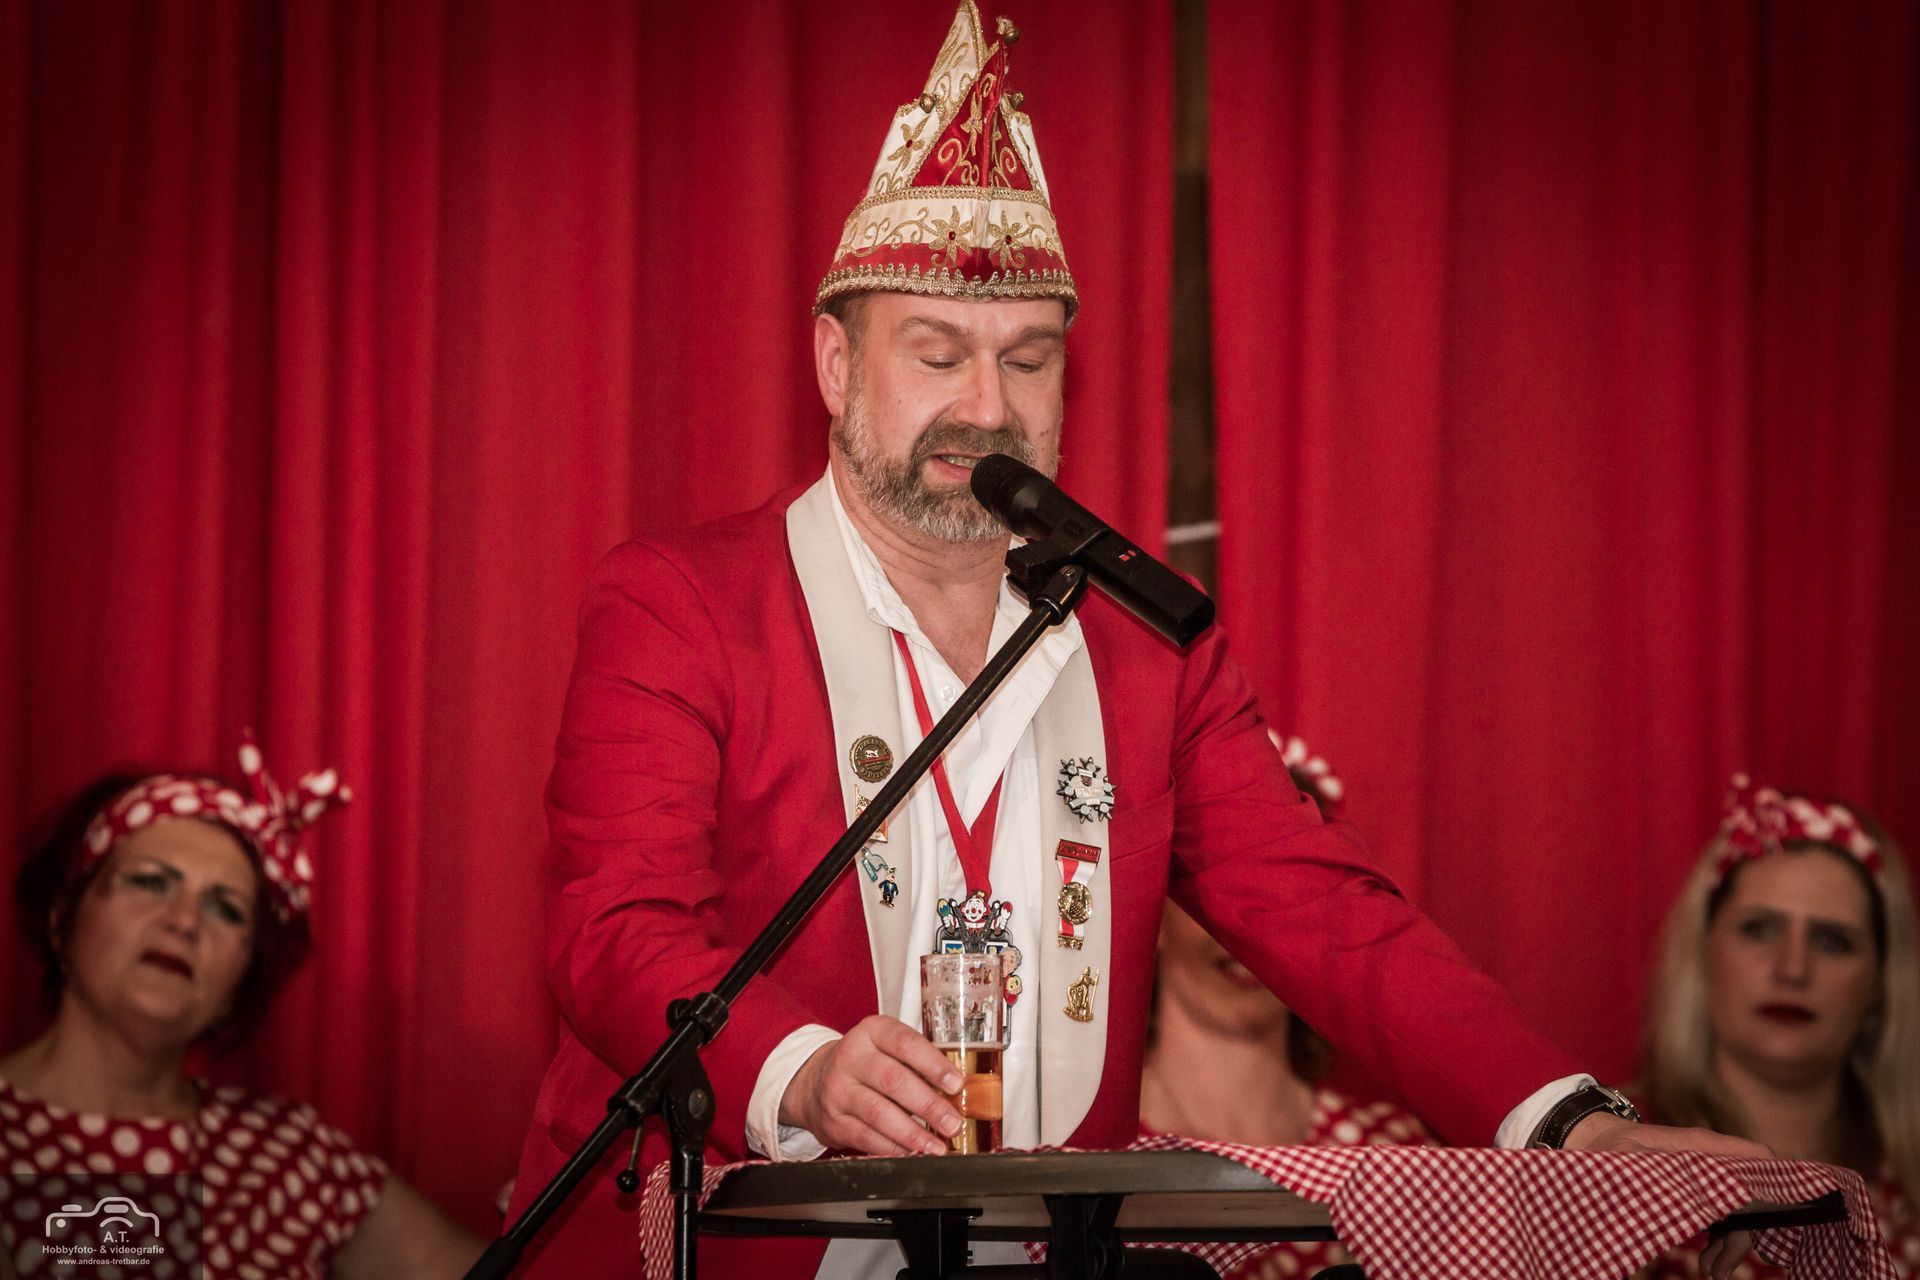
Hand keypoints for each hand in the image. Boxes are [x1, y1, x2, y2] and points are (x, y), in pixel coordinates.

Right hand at [777, 1015, 964, 1156]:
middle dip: (929, 1105)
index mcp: (871, 1032)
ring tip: (937, 1145)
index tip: (956, 1084)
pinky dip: (893, 1148)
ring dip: (913, 1134)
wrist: (814, 1082)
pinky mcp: (833, 1121)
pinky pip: (866, 1137)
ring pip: (879, 1114)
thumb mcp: (886, 1047)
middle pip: (893, 1081)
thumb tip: (958, 1092)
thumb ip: (918, 1062)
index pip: (905, 1043)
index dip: (933, 1064)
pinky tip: (912, 1153)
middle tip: (953, 1123)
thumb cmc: (865, 1064)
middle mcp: (851, 1058)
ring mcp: (838, 1090)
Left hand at [1563, 1113, 1773, 1279]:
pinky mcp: (1699, 1194)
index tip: (1778, 1218)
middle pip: (1751, 1198)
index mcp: (1700, 1146)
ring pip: (1739, 1215)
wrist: (1594, 1144)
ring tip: (1712, 1271)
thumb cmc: (1612, 1146)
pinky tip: (1708, 1264)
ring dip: (1732, 1246)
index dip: (1775, 1184)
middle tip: (1720, 1268)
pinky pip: (1723, 1220)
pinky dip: (1721, 1244)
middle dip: (1743, 1236)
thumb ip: (1657, 1174)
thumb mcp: (1626, 1157)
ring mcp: (1707, 1179)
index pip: (1754, 1158)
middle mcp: (1710, 1161)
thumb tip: (1689, 1199)